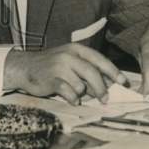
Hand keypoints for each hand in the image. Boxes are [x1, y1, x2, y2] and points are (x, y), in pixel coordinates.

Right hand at [4, 44, 125, 103]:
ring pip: (81, 85)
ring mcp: (59, 67)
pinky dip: (73, 99)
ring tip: (76, 93)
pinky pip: (69, 93)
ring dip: (82, 93)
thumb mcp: (69, 60)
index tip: (123, 82)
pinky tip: (70, 98)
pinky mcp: (51, 79)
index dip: (113, 71)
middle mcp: (68, 55)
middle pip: (92, 73)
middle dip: (101, 88)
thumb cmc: (51, 65)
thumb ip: (87, 68)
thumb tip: (109, 83)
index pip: (99, 59)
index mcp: (76, 49)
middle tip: (105, 99)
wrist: (25, 67)